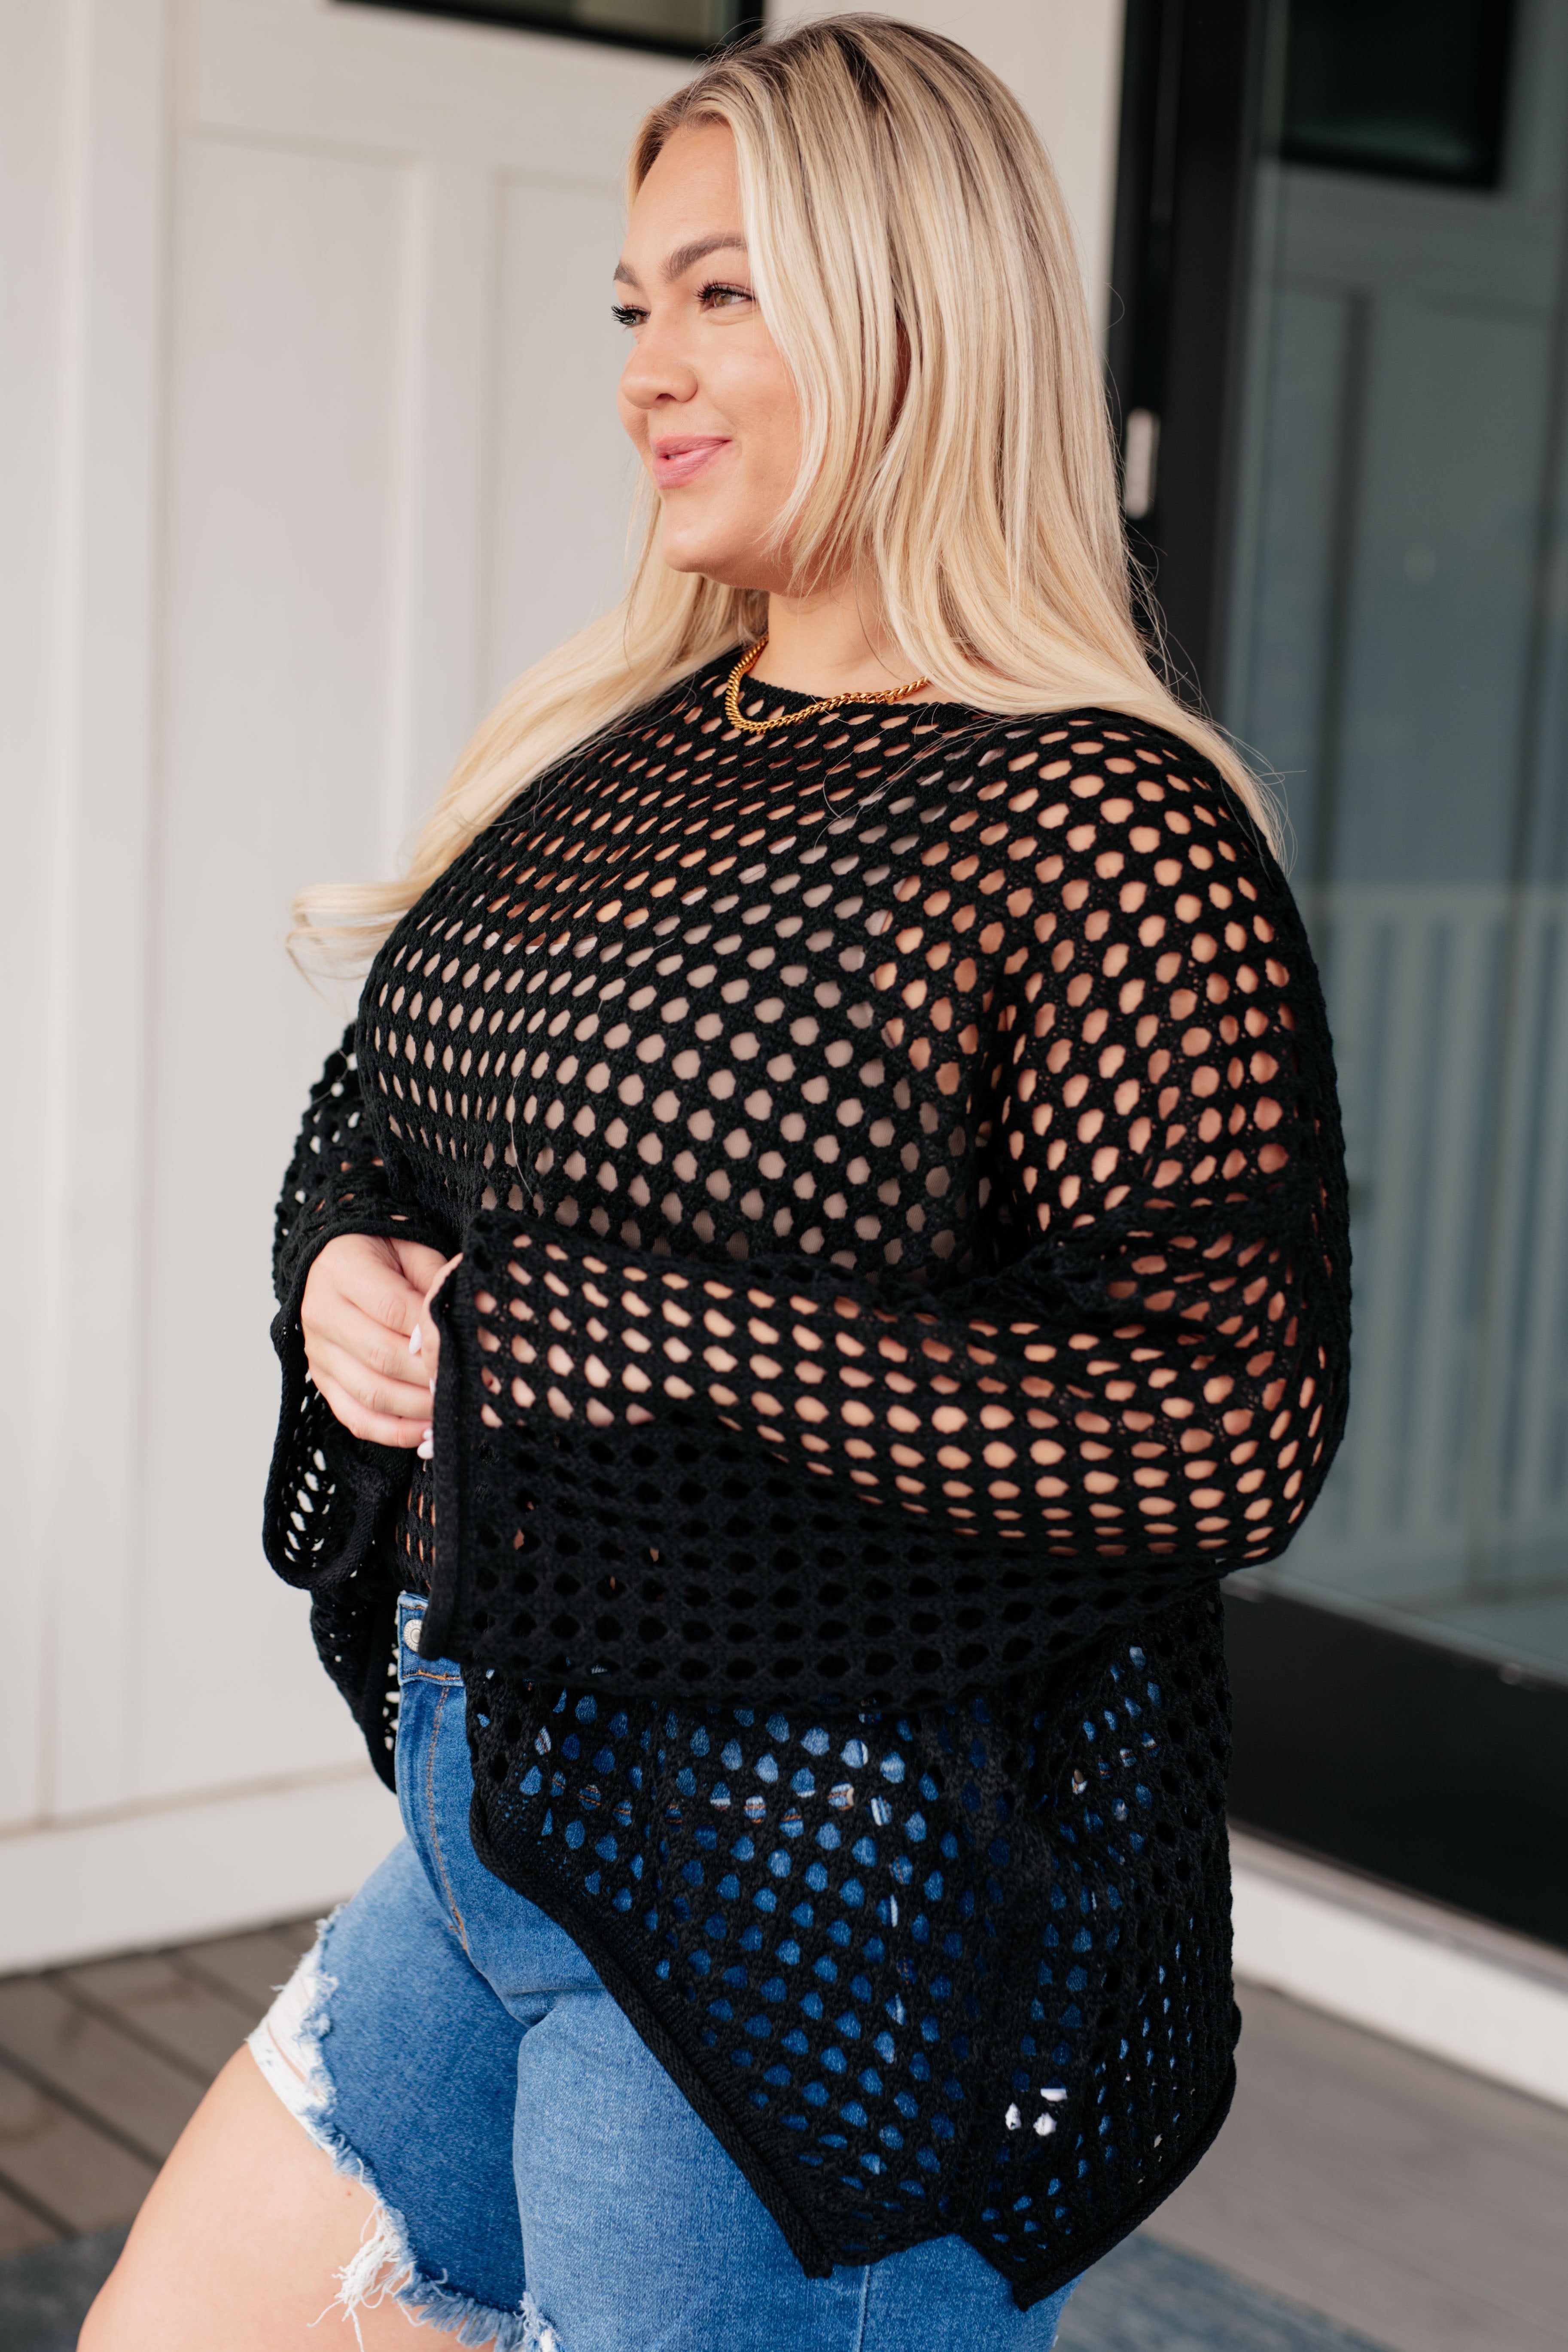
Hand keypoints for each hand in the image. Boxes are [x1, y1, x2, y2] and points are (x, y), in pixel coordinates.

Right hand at [300, 1234, 454, 1449]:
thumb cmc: (384, 1253)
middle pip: (382, 1356)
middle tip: (469, 1384)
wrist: (336, 1259)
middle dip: (431, 1376)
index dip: (432, 1335)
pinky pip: (354, 1417)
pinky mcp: (321, 1379)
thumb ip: (438, 1282)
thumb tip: (471, 1317)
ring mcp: (317, 1352)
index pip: (393, 1308)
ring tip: (453, 1409)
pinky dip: (392, 1432)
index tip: (465, 1349)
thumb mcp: (414, 1250)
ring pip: (370, 1393)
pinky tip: (425, 1432)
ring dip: (417, 1408)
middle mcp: (321, 1313)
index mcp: (343, 1270)